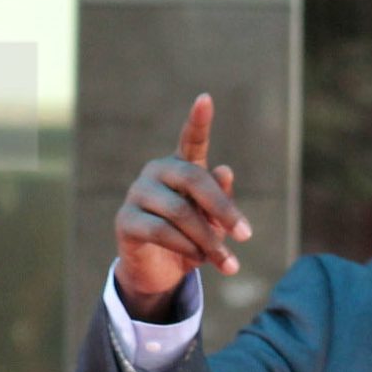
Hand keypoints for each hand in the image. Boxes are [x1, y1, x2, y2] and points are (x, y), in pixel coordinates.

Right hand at [112, 94, 252, 315]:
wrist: (160, 272)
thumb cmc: (192, 239)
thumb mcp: (214, 222)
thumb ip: (221, 200)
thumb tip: (225, 171)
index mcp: (182, 167)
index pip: (191, 139)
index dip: (198, 120)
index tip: (206, 99)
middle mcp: (157, 172)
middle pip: (193, 179)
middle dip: (223, 209)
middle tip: (246, 236)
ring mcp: (138, 194)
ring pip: (180, 212)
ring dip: (208, 240)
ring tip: (227, 261)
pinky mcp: (125, 220)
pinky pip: (161, 231)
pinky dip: (186, 247)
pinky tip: (199, 259)